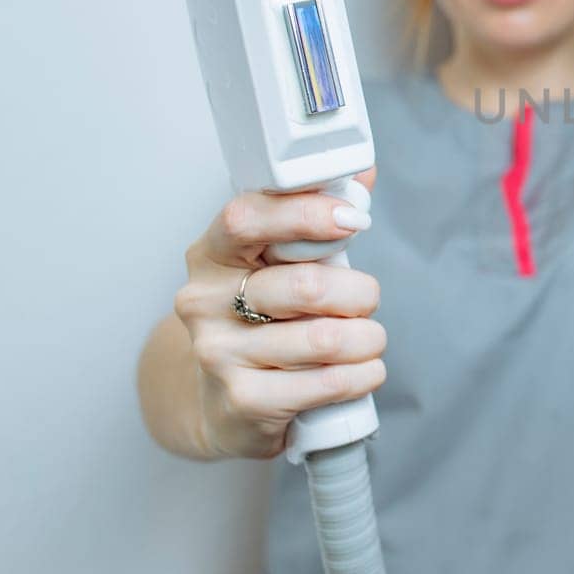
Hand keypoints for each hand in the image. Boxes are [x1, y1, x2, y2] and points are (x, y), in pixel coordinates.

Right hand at [175, 168, 385, 459]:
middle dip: (359, 293)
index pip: (246, 219)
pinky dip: (363, 375)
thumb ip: (316, 216)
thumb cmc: (261, 320)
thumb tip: (360, 169)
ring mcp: (218, 354)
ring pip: (325, 338)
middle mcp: (204, 302)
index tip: (352, 220)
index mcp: (213, 255)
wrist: (224, 404)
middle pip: (305, 285)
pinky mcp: (243, 401)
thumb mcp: (277, 264)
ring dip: (368, 338)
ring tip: (368, 340)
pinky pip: (327, 383)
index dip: (306, 215)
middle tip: (365, 300)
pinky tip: (363, 371)